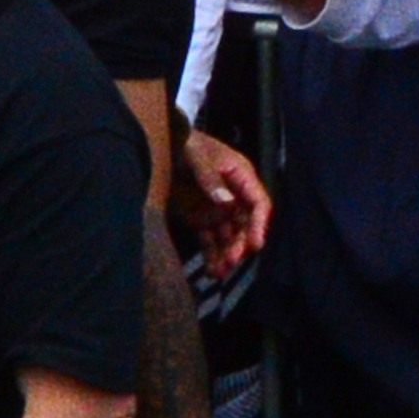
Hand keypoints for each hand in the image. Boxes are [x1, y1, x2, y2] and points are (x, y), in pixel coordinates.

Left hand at [176, 130, 272, 279]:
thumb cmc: (185, 143)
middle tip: (232, 261)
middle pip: (244, 226)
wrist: (160, 144)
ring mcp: (217, 210)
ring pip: (228, 237)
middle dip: (240, 245)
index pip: (258, 203)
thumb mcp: (197, 156)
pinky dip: (211, 256)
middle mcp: (233, 196)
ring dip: (227, 255)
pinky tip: (211, 271)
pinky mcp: (200, 219)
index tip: (255, 244)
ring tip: (219, 273)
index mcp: (240, 177)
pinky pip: (210, 240)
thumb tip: (227, 202)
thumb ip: (210, 178)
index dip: (259, 225)